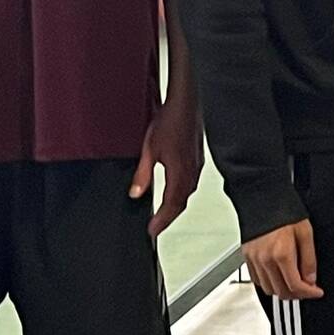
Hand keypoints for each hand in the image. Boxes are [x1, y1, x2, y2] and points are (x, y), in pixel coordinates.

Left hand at [132, 92, 203, 237]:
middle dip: (169, 217)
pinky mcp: (198, 158)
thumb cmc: (171, 121)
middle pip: (181, 203)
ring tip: (164, 213)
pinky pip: (191, 182)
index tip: (152, 231)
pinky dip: (182, 192)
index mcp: (180, 173)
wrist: (187, 103)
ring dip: (176, 205)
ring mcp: (197, 165)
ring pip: (188, 193)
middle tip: (156, 227)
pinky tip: (176, 189)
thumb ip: (142, 174)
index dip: (162, 221)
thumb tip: (135, 193)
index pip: (171, 205)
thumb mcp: (149, 150)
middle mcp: (192, 172)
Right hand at [243, 218, 322, 299]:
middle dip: (297, 294)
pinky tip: (278, 276)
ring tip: (293, 283)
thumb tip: (311, 279)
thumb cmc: (284, 211)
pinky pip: (257, 280)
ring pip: (268, 289)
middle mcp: (265, 260)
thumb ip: (309, 259)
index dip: (309, 293)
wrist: (262, 197)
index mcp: (282, 254)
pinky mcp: (247, 258)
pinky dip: (269, 284)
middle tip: (307, 289)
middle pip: (281, 292)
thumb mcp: (305, 233)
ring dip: (282, 291)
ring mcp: (254, 260)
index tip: (317, 292)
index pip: (296, 286)